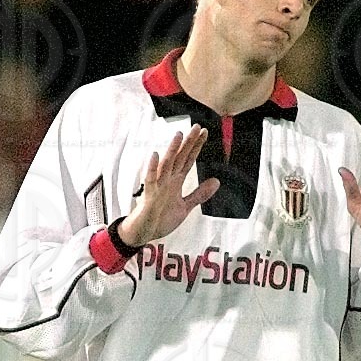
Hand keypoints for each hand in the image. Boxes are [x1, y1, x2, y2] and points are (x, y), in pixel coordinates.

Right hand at [120, 124, 219, 245]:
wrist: (144, 234)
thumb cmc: (160, 219)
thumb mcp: (185, 207)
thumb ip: (199, 194)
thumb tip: (216, 182)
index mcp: (176, 182)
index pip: (188, 160)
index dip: (196, 147)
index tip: (204, 133)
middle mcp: (167, 180)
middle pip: (179, 158)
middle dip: (188, 143)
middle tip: (197, 127)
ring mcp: (158, 186)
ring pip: (166, 165)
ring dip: (172, 150)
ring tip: (179, 136)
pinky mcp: (149, 196)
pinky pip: (150, 180)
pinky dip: (152, 168)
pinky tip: (155, 155)